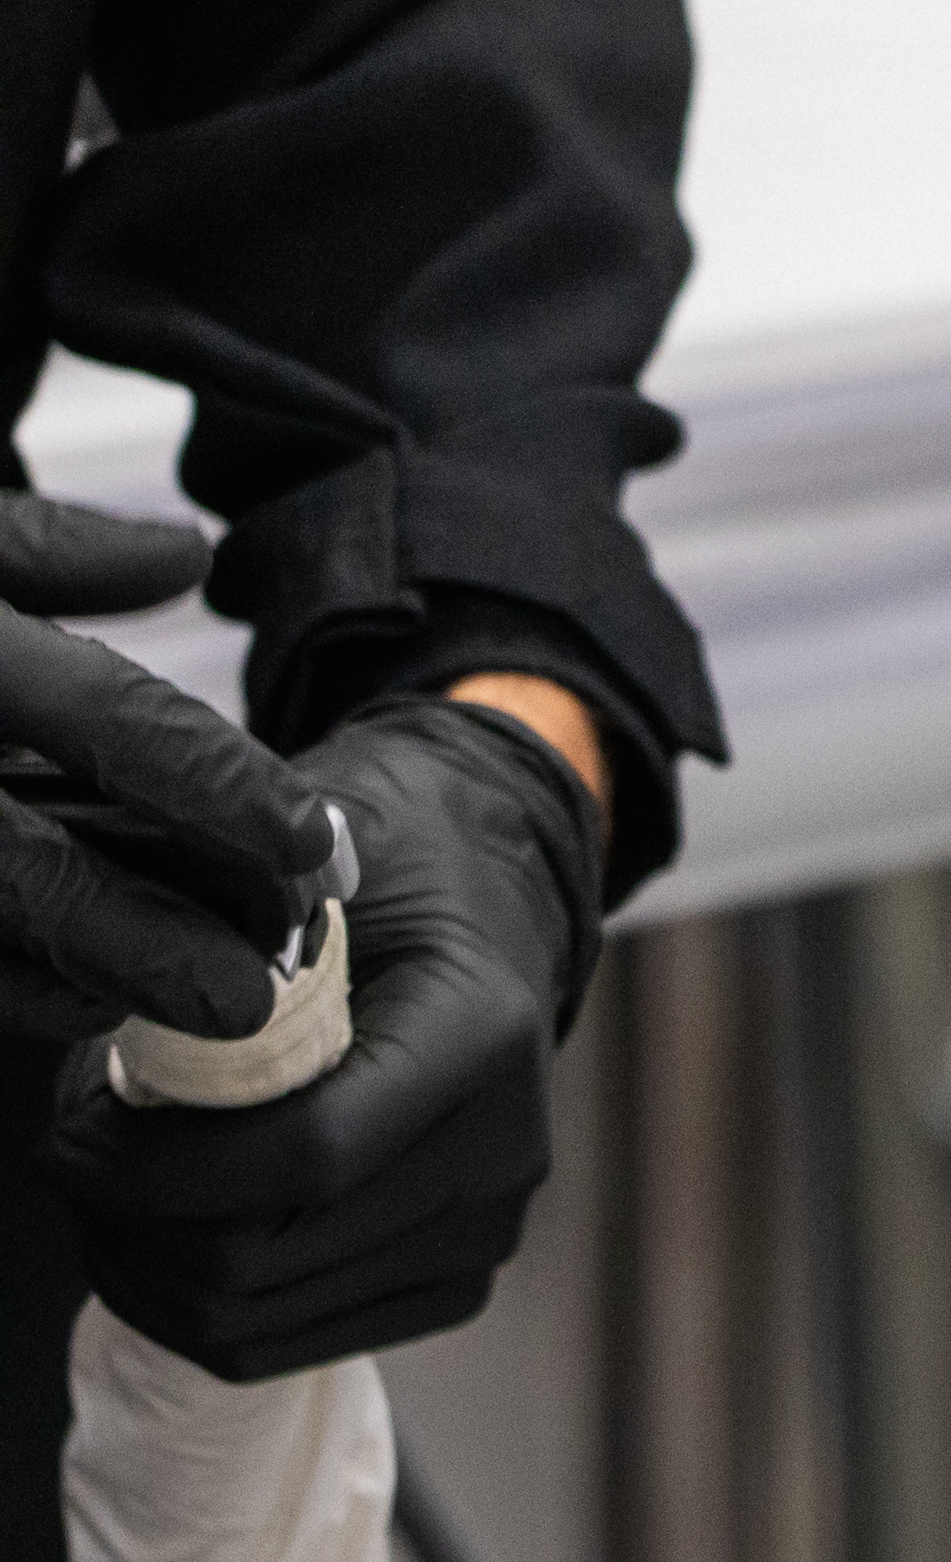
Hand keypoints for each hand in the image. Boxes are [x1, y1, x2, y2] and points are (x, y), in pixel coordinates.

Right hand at [0, 495, 325, 1051]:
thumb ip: (47, 553)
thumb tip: (185, 555)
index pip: (105, 719)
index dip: (217, 784)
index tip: (309, 844)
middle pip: (31, 862)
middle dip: (144, 932)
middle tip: (252, 988)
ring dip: (82, 972)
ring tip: (194, 1007)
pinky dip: (8, 982)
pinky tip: (85, 999)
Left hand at [47, 698, 599, 1378]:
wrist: (492, 908)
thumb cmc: (389, 874)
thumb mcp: (309, 874)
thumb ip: (232, 949)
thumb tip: (124, 1035)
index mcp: (482, 1039)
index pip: (306, 1154)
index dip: (159, 1166)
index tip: (65, 1135)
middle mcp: (503, 1152)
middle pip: (265, 1256)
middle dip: (129, 1218)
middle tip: (72, 1149)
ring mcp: (485, 1230)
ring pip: (256, 1317)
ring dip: (145, 1265)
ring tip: (108, 1187)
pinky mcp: (455, 1277)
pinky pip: (285, 1341)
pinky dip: (192, 1303)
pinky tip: (161, 1230)